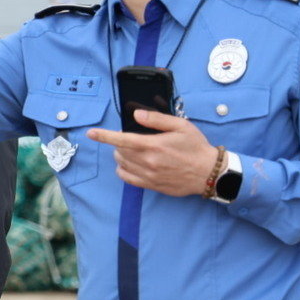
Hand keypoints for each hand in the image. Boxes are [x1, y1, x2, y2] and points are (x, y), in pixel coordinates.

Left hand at [87, 109, 221, 196]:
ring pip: (122, 164)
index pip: (121, 140)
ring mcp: (148, 175)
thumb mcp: (180, 126)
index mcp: (153, 145)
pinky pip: (127, 178)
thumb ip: (157, 119)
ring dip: (122, 155)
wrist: (209, 173)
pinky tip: (131, 164)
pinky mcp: (151, 185)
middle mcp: (148, 162)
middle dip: (120, 143)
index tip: (91, 133)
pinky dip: (124, 169)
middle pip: (120, 151)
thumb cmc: (196, 147)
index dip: (104, 136)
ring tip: (135, 150)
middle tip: (133, 138)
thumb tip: (137, 114)